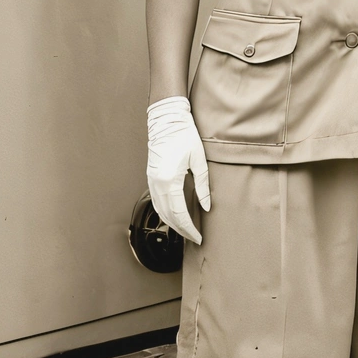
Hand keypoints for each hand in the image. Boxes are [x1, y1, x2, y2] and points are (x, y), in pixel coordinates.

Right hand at [146, 95, 210, 243]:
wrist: (167, 120)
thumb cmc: (184, 135)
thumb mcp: (198, 160)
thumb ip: (203, 185)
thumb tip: (206, 206)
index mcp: (169, 180)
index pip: (179, 213)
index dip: (189, 228)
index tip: (198, 237)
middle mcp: (157, 183)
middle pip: (168, 216)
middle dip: (181, 229)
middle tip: (194, 238)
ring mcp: (152, 181)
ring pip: (160, 211)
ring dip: (172, 223)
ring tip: (186, 230)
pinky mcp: (151, 177)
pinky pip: (156, 202)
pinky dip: (165, 212)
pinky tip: (174, 216)